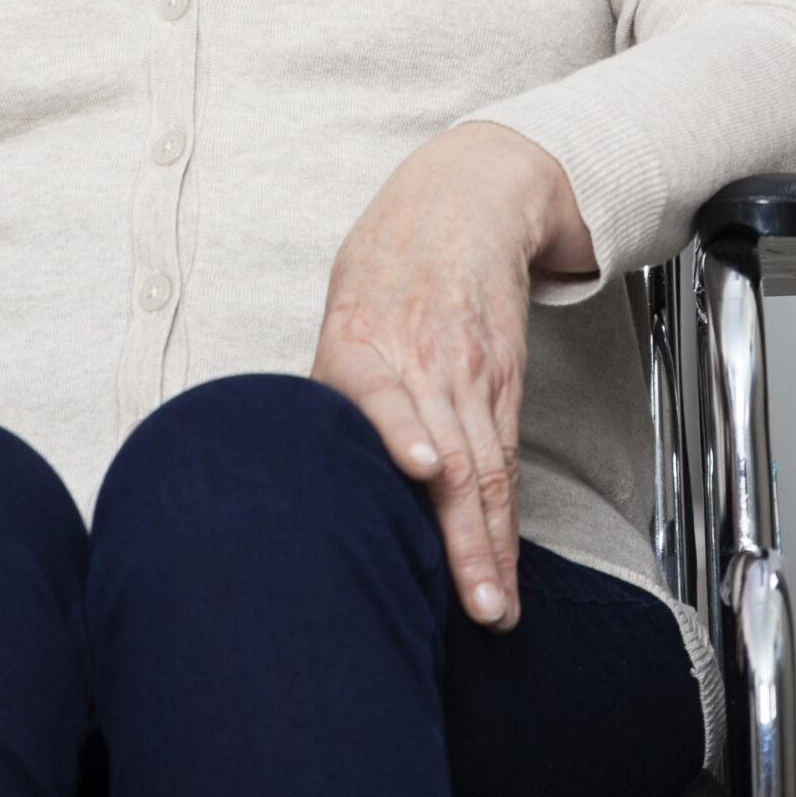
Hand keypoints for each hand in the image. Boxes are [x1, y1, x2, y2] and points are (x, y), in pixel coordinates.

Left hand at [312, 122, 593, 630]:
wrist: (472, 190)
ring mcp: (468, 370)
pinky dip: (503, 520)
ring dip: (488, 546)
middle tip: (472, 604)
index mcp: (361, 333)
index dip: (402, 427)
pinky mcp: (502, 377)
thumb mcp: (345, 296)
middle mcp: (421, 356)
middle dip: (460, 536)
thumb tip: (291, 455)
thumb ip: (330, 376)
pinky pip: (503, 457)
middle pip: (449, 453)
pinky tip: (504, 564)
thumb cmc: (391, 253)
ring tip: (493, 606)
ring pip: (483, 468)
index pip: (383, 387)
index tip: (423, 469)